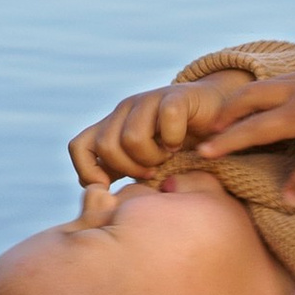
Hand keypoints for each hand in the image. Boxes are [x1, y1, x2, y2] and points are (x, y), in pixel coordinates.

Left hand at [70, 76, 259, 190]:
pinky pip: (166, 120)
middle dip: (131, 169)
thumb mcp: (147, 163)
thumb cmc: (180, 146)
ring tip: (167, 157)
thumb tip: (97, 198)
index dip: (89, 172)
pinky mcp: (176, 95)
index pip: (78, 147)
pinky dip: (175, 139)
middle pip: (106, 147)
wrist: (216, 113)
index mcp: (112, 126)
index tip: (115, 187)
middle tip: (153, 171)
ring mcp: (148, 100)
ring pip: (132, 138)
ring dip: (153, 157)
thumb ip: (124, 174)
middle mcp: (125, 111)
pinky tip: (182, 142)